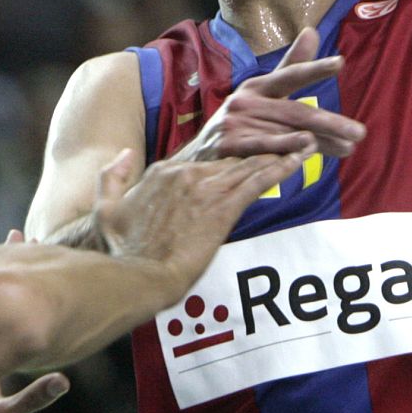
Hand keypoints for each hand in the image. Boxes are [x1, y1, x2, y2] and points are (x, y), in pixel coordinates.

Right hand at [94, 146, 308, 289]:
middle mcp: (187, 174)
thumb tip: (122, 154)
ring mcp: (206, 189)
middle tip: (291, 138)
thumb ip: (112, 176)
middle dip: (262, 147)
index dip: (228, 154)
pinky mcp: (222, 208)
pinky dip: (281, 168)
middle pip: (231, 156)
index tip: (245, 149)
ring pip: (248, 163)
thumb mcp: (105, 207)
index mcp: (163, 173)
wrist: (137, 274)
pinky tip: (299, 159)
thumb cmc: (120, 250)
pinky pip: (258, 182)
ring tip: (305, 141)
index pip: (203, 157)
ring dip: (279, 152)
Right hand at [178, 27, 364, 161]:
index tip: (339, 62)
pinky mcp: (229, 146)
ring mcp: (236, 124)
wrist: (199, 155)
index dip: (313, 68)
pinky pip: (264, 150)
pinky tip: (307, 153)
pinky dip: (286, 152)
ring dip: (320, 143)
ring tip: (348, 147)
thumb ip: (290, 65)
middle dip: (330, 122)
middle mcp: (245, 101)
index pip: (289, 74)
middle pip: (295, 112)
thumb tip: (313, 31)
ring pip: (286, 134)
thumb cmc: (241, 121)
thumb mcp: (262, 92)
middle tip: (359, 132)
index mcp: (257, 86)